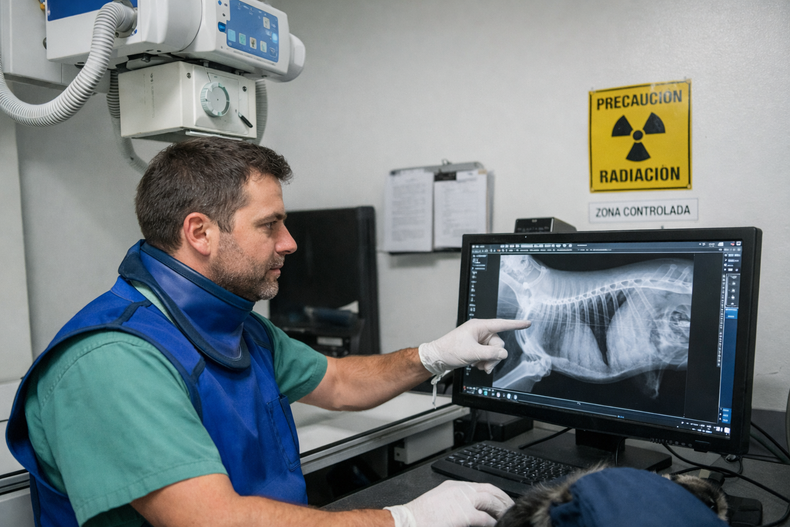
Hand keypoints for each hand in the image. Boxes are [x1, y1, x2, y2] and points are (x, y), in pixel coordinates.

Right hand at [385, 480, 513, 526]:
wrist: (409, 522)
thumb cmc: (420, 518)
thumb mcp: (440, 505)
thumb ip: (456, 504)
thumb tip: (470, 513)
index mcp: (454, 487)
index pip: (481, 486)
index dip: (494, 493)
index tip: (501, 500)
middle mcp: (460, 490)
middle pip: (490, 490)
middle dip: (503, 498)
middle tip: (511, 507)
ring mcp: (462, 500)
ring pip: (491, 501)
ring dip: (502, 509)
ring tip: (508, 516)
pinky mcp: (464, 514)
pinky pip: (485, 518)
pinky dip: (493, 522)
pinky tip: (496, 525)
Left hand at [418, 319, 530, 375]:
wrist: (437, 358)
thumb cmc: (449, 350)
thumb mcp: (472, 353)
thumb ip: (490, 354)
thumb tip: (503, 354)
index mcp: (479, 327)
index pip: (501, 324)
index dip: (515, 324)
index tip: (527, 323)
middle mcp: (480, 332)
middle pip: (498, 343)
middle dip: (493, 356)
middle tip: (484, 365)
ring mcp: (478, 341)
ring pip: (494, 352)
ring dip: (488, 361)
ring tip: (478, 366)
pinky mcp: (476, 348)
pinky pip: (488, 355)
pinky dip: (484, 362)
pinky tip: (476, 365)